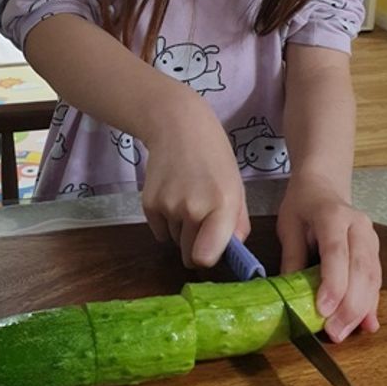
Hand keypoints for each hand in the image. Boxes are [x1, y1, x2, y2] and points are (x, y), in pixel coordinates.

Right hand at [141, 93, 249, 269]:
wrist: (178, 126)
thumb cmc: (214, 158)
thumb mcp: (236, 187)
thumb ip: (238, 224)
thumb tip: (233, 253)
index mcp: (221, 205)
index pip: (206, 257)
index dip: (209, 258)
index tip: (212, 250)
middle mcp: (192, 208)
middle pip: (190, 255)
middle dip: (196, 245)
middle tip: (202, 220)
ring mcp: (167, 206)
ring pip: (175, 241)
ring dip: (182, 230)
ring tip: (188, 198)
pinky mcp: (148, 204)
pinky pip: (159, 232)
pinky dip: (166, 222)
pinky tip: (173, 195)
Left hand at [276, 176, 381, 342]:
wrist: (325, 184)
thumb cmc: (303, 203)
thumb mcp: (289, 225)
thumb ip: (292, 257)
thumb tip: (288, 296)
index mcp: (333, 215)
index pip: (336, 252)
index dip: (332, 284)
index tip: (322, 310)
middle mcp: (359, 226)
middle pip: (360, 269)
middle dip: (349, 305)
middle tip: (334, 332)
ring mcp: (371, 238)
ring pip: (372, 278)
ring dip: (361, 309)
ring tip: (344, 333)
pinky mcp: (375, 251)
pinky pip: (376, 280)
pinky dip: (371, 304)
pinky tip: (367, 324)